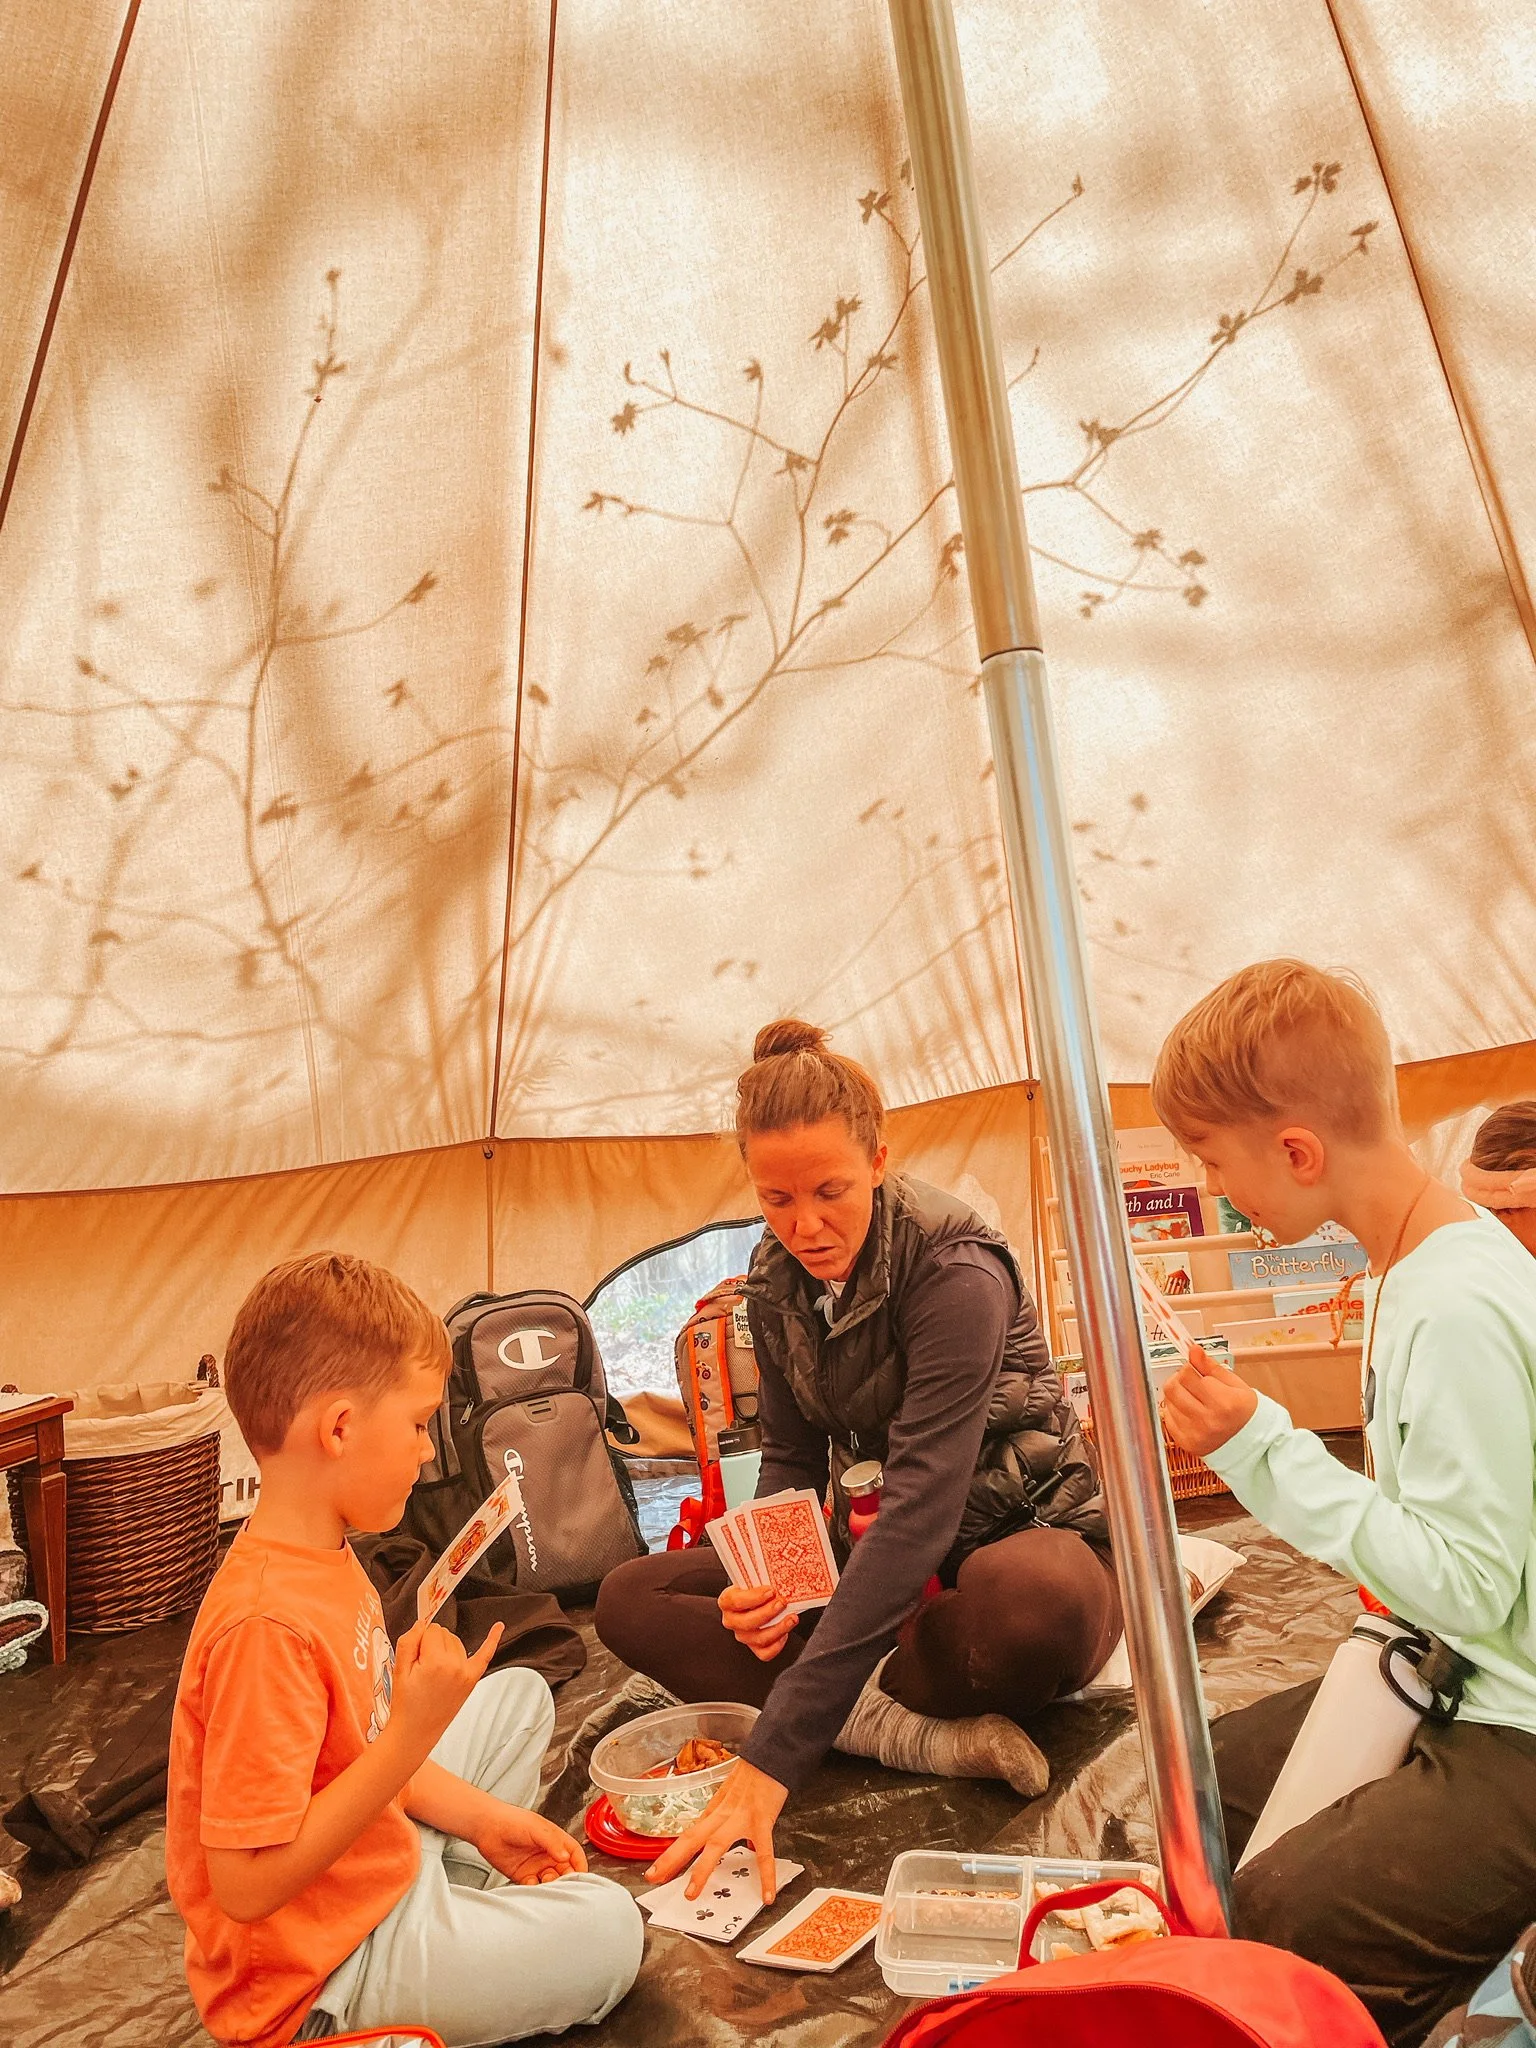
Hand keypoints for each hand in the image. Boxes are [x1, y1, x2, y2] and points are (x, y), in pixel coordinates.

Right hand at [390, 1619, 502, 1755]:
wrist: (415, 1732)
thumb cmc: (405, 1704)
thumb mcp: (398, 1670)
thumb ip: (408, 1641)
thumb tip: (421, 1623)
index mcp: (436, 1662)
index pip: (430, 1629)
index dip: (419, 1641)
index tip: (414, 1657)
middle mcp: (455, 1666)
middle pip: (444, 1634)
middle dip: (431, 1644)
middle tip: (420, 1668)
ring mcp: (466, 1673)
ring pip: (456, 1642)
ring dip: (445, 1649)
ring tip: (432, 1672)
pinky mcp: (472, 1680)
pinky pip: (485, 1655)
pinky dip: (492, 1640)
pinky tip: (498, 1627)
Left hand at [473, 1801, 588, 1885]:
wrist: (486, 1827)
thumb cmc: (511, 1820)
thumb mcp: (536, 1827)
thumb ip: (552, 1842)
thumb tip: (566, 1856)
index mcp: (555, 1840)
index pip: (574, 1854)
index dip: (580, 1864)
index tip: (581, 1876)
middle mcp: (548, 1854)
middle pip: (565, 1871)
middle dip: (566, 1879)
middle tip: (561, 1882)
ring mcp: (536, 1866)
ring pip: (551, 1881)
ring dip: (551, 1886)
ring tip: (545, 1882)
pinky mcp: (523, 1876)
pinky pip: (534, 1887)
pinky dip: (535, 1890)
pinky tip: (530, 1883)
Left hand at [643, 1758, 787, 1904]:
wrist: (771, 1755)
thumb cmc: (754, 1773)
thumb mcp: (731, 1792)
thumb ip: (724, 1813)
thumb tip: (719, 1831)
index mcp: (716, 1810)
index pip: (689, 1834)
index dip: (670, 1853)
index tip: (655, 1870)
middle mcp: (723, 1815)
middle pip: (692, 1839)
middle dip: (671, 1860)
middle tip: (654, 1878)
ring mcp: (741, 1818)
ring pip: (716, 1845)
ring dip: (702, 1869)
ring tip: (691, 1892)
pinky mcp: (761, 1821)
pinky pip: (764, 1853)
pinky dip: (766, 1876)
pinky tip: (767, 1895)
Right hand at [718, 1582, 797, 1662]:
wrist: (755, 1600)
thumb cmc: (754, 1588)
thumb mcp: (752, 1580)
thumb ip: (760, 1579)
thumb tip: (777, 1576)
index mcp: (727, 1602)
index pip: (736, 1601)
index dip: (754, 1597)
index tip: (771, 1591)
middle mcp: (732, 1621)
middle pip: (747, 1622)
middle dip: (768, 1613)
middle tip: (782, 1602)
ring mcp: (742, 1636)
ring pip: (759, 1639)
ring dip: (779, 1628)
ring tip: (791, 1618)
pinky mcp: (754, 1647)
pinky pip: (765, 1653)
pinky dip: (777, 1645)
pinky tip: (785, 1633)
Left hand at [1160, 1344, 1257, 1456]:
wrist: (1250, 1443)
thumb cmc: (1244, 1413)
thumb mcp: (1235, 1384)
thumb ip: (1211, 1367)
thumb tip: (1194, 1350)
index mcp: (1223, 1401)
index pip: (1188, 1373)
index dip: (1190, 1367)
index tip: (1195, 1370)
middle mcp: (1208, 1419)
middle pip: (1173, 1386)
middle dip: (1179, 1379)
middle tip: (1190, 1381)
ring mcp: (1195, 1433)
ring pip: (1168, 1401)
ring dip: (1176, 1395)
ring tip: (1191, 1398)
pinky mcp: (1186, 1442)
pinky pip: (1167, 1419)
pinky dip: (1174, 1411)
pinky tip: (1188, 1411)